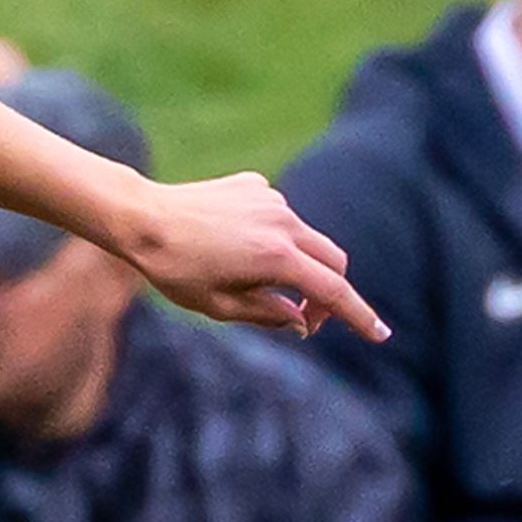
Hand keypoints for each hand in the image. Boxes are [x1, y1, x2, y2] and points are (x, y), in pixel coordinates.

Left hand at [116, 174, 387, 342]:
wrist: (141, 219)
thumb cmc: (174, 269)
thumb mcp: (219, 306)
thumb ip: (269, 314)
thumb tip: (302, 319)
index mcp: (277, 257)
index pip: (333, 291)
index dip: (358, 316)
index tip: (380, 334)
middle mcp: (283, 222)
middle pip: (332, 261)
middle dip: (329, 293)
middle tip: (304, 320)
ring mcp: (272, 200)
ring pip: (306, 239)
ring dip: (297, 265)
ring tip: (249, 281)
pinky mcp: (256, 186)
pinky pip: (278, 218)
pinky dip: (272, 238)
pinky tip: (231, 246)